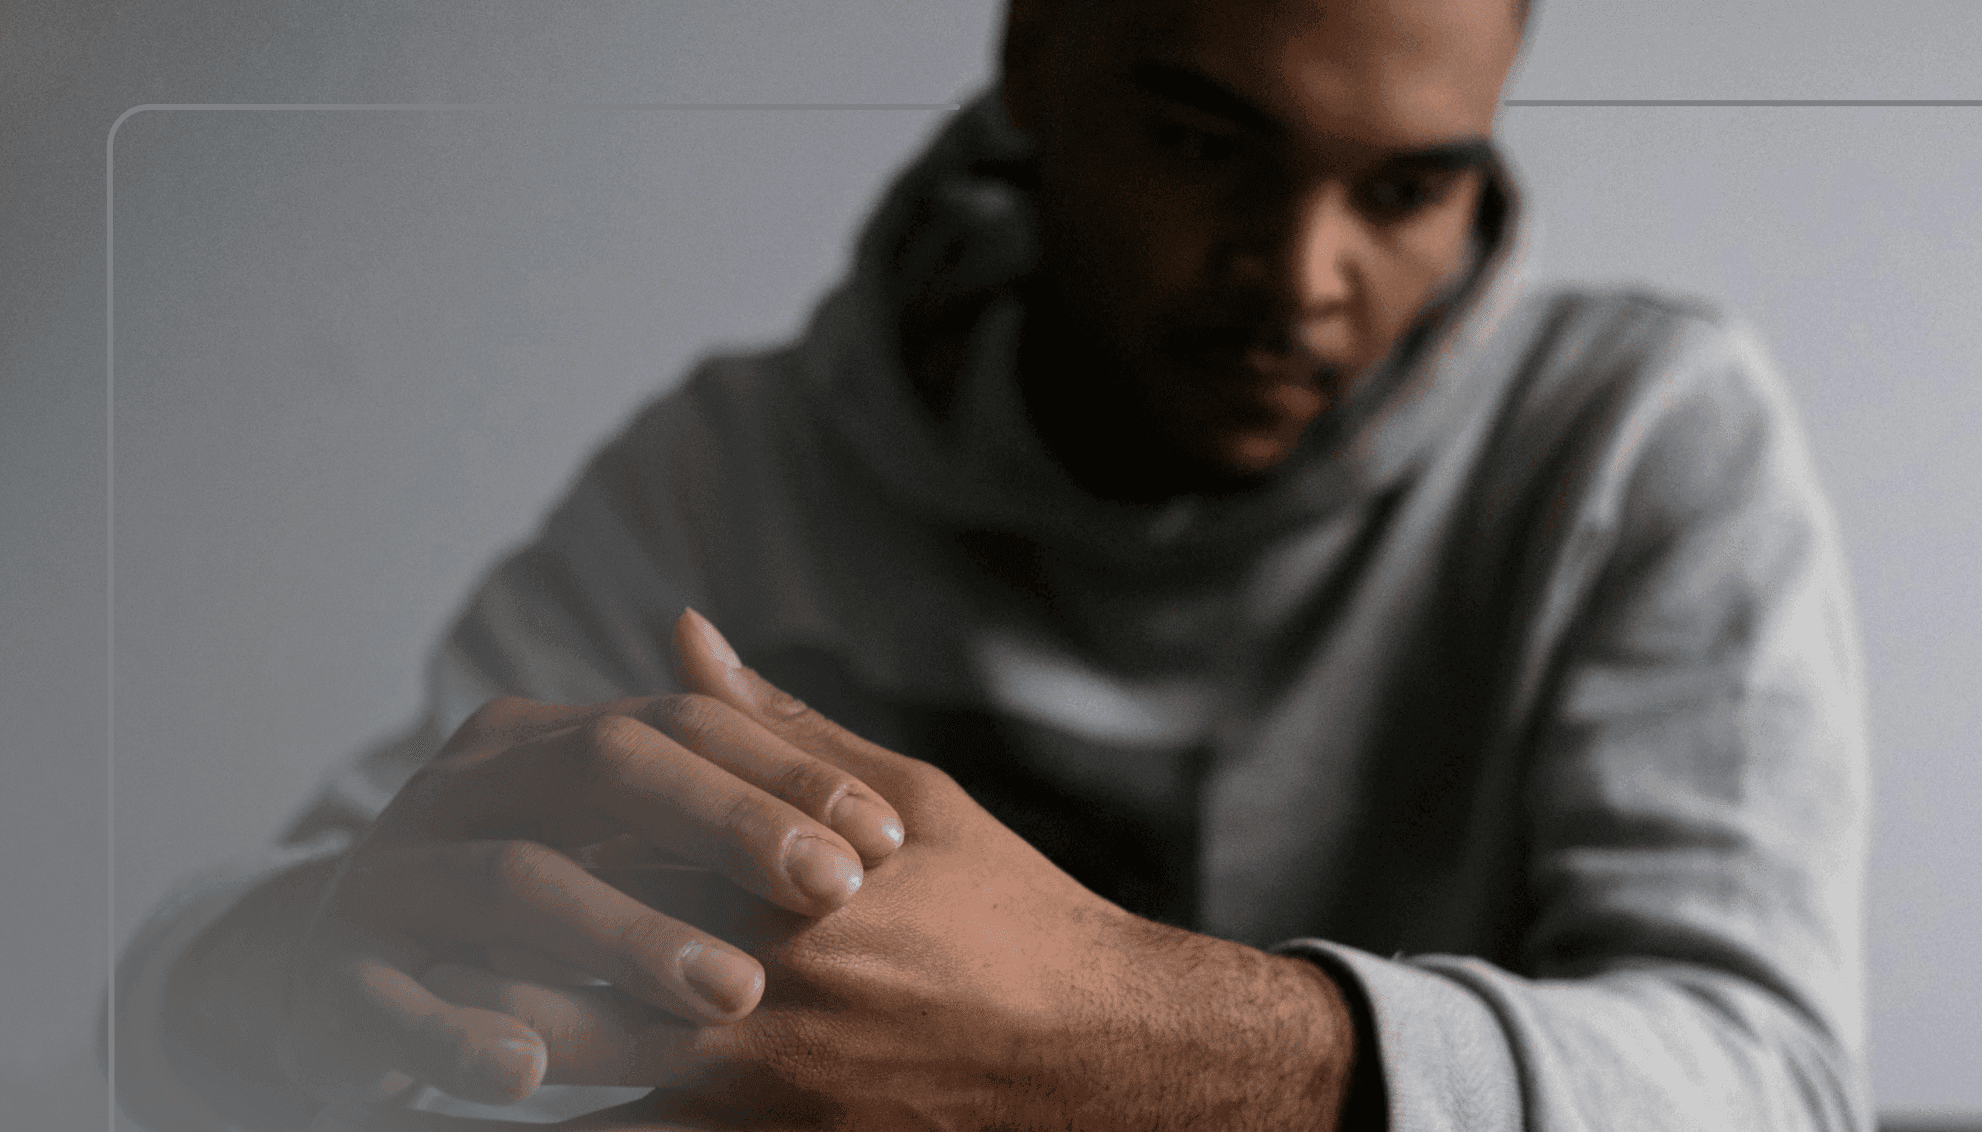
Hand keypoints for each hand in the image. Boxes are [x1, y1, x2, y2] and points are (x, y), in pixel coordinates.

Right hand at [274, 611, 907, 1107]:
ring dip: (626, 936)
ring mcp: (398, 878)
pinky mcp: (340, 980)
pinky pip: (397, 1003)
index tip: (885, 839)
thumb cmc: (514, 895)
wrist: (327, 974)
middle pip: (605, 770)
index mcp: (544, 740)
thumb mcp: (601, 822)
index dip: (784, 774)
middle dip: (727, 826)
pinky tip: (532, 1069)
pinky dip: (462, 1034)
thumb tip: (749, 661)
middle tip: (836, 892)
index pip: (679, 724)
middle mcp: (469, 787)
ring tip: (733, 992)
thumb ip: (695, 762)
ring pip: (513, 884)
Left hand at [345, 613, 1358, 1130]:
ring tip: (403, 1012)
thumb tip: (683, 637)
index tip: (451, 806)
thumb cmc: (1010, 915)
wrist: (1098, 1060)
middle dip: (468, 938)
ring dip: (480, 1035)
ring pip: (573, 1057)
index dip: (521, 820)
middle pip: (567, 950)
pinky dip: (556, 1110)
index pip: (617, 833)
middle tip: (386, 917)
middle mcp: (761, 977)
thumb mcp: (912, 800)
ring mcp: (758, 1079)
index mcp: (787, 874)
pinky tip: (496, 1092)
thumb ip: (783, 728)